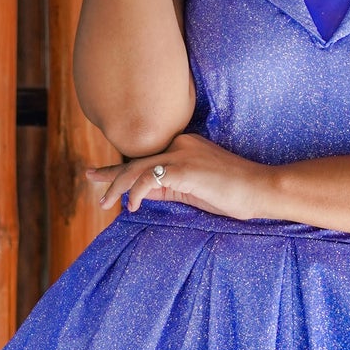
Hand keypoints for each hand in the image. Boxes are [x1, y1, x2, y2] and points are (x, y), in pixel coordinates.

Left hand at [85, 131, 273, 220]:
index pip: (146, 157)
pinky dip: (135, 192)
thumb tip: (140, 194)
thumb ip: (169, 187)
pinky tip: (131, 206)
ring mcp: (181, 154)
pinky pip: (149, 178)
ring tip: (104, 202)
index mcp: (184, 146)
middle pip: (136, 159)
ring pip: (137, 168)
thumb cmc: (234, 193)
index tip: (100, 174)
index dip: (121, 167)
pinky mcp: (184, 168)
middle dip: (111, 172)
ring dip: (117, 186)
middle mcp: (180, 144)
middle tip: (89, 178)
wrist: (260, 189)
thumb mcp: (195, 190)